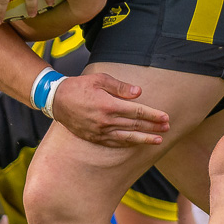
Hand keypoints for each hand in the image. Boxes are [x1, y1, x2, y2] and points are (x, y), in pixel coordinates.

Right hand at [49, 72, 168, 147]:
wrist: (56, 100)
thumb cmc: (79, 86)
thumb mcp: (99, 79)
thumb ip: (120, 87)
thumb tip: (139, 93)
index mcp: (108, 105)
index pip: (137, 111)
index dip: (153, 115)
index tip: (165, 117)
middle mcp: (105, 121)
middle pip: (135, 125)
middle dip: (153, 127)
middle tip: (167, 128)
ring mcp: (99, 131)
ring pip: (127, 137)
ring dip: (144, 139)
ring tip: (158, 140)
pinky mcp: (94, 137)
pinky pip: (114, 143)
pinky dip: (128, 144)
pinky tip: (137, 143)